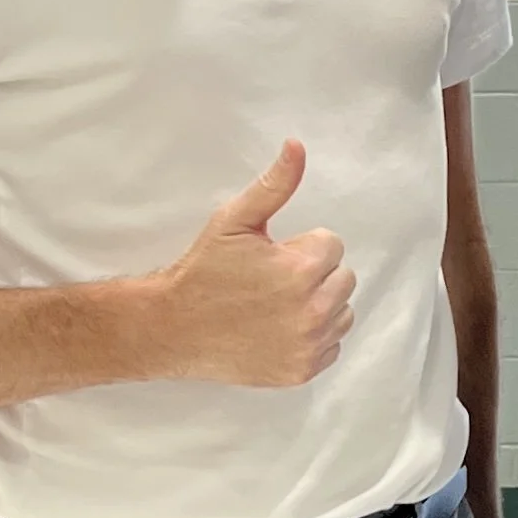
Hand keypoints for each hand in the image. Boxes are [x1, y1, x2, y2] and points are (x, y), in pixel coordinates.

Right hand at [146, 142, 354, 386]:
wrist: (174, 328)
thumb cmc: (203, 271)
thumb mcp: (234, 220)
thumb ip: (274, 185)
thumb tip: (297, 147)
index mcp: (302, 270)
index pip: (332, 245)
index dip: (300, 246)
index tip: (272, 257)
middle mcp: (313, 311)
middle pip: (344, 279)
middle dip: (315, 274)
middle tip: (273, 281)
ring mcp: (309, 345)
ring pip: (342, 313)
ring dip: (320, 305)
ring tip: (278, 304)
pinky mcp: (302, 370)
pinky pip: (331, 346)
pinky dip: (313, 337)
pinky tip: (279, 329)